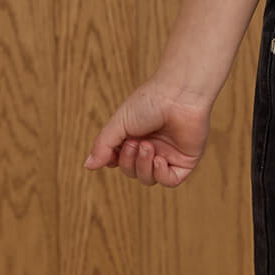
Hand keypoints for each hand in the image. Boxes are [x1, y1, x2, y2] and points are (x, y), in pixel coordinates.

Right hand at [83, 78, 211, 187]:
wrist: (178, 94)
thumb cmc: (150, 102)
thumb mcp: (118, 123)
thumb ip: (103, 146)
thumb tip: (88, 166)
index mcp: (136, 137)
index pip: (119, 162)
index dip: (114, 160)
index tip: (113, 150)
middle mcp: (152, 147)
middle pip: (132, 171)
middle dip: (128, 161)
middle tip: (134, 142)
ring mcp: (169, 154)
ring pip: (149, 178)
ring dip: (143, 166)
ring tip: (147, 146)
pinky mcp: (185, 159)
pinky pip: (170, 180)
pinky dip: (160, 174)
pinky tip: (159, 159)